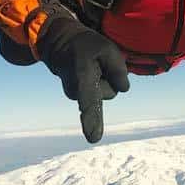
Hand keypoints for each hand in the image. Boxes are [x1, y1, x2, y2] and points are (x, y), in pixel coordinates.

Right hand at [35, 12, 130, 142]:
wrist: (61, 45)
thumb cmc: (86, 46)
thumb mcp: (107, 48)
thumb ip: (118, 69)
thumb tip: (123, 89)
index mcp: (83, 79)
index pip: (90, 101)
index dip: (93, 120)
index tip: (94, 139)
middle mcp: (76, 92)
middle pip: (112, 90)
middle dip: (111, 77)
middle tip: (96, 60)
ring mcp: (76, 96)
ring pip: (107, 92)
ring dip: (105, 78)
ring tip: (92, 64)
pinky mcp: (80, 98)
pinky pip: (100, 93)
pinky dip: (100, 81)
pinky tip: (89, 72)